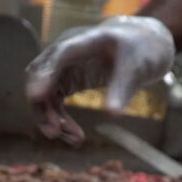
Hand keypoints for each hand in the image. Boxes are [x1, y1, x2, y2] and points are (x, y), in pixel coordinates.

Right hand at [25, 16, 174, 144]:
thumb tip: (113, 113)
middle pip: (38, 77)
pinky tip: (75, 137)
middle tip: (55, 133)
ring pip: (43, 96)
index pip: (57, 55)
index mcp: (84, 41)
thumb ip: (123, 87)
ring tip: (75, 139)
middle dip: (42, 107)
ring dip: (51, 120)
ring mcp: (64, 68)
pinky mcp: (67, 82)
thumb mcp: (139, 66)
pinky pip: (54, 105)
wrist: (145, 45)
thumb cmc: (143, 48)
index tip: (35, 96)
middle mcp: (66, 53)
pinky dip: (60, 122)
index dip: (43, 74)